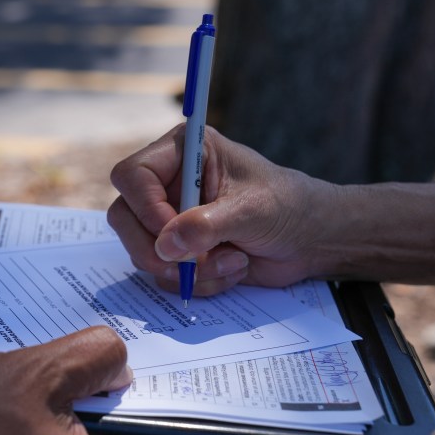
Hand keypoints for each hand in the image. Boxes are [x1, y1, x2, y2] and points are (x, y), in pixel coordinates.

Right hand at [107, 124, 332, 296]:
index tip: (173, 235)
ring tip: (232, 262)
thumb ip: (206, 225)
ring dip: (187, 269)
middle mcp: (168, 183)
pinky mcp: (178, 250)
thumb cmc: (286, 207)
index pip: (133, 175)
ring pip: (142, 251)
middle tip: (188, 266)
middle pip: (124, 216)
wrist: (310, 239)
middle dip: (155, 249)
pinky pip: (163, 274)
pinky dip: (196, 282)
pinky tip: (230, 270)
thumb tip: (165, 246)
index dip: (145, 208)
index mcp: (183, 152)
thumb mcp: (250, 211)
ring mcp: (169, 218)